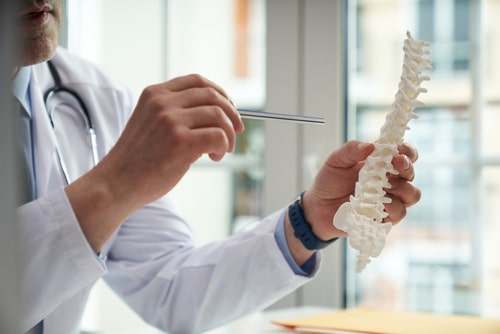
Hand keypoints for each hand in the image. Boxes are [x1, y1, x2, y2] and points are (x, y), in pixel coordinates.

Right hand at [99, 74, 243, 207]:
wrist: (116, 183)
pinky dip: (223, 146)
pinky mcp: (181, 142)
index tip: (228, 109)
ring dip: (228, 134)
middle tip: (236, 131)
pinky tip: (213, 157)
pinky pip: (218, 136)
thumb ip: (175, 112)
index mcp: (155, 94)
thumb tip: (218, 113)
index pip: (198, 81)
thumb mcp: (150, 123)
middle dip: (231, 114)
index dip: (220, 93)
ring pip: (219, 116)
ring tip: (221, 150)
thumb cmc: (138, 159)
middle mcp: (163, 102)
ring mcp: (171, 121)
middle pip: (213, 96)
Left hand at [301, 140, 420, 240]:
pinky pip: (399, 213)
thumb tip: (370, 145)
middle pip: (410, 173)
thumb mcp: (336, 160)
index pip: (405, 154)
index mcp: (382, 163)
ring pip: (412, 194)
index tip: (400, 148)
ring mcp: (389, 200)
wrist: (317, 207)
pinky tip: (382, 204)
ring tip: (387, 185)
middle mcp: (390, 181)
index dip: (407, 151)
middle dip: (407, 167)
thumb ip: (351, 150)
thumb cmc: (329, 181)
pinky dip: (394, 207)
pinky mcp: (384, 218)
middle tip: (396, 163)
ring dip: (403, 188)